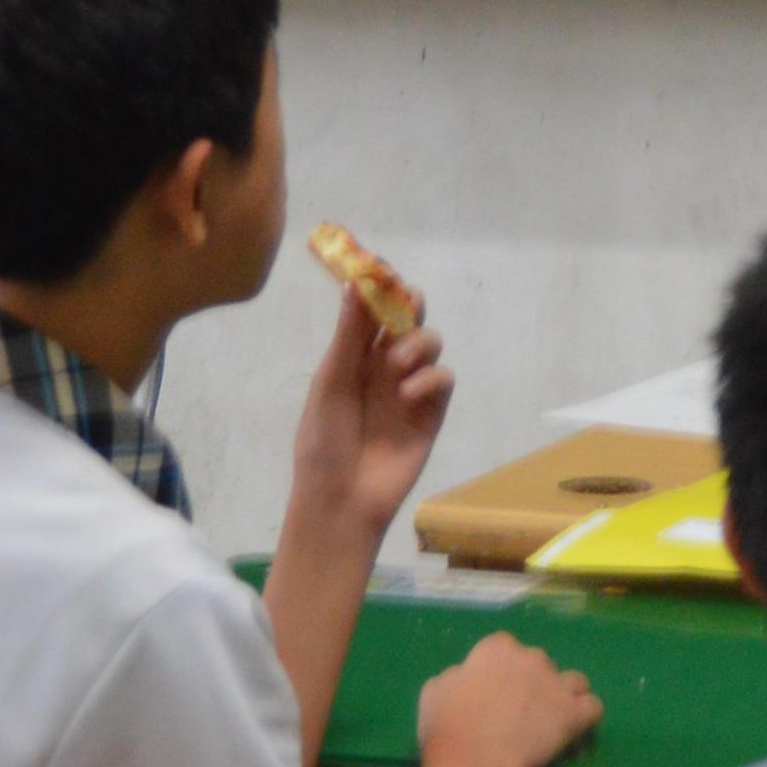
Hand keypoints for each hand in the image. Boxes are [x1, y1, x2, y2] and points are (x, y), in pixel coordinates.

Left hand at [289, 279, 452, 546]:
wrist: (341, 498)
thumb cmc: (323, 441)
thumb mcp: (330, 383)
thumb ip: (348, 335)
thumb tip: (354, 284)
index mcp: (353, 355)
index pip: (371, 308)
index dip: (378, 285)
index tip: (380, 267)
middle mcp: (383, 365)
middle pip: (408, 317)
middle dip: (409, 303)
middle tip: (404, 303)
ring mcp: (410, 387)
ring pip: (429, 342)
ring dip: (416, 343)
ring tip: (396, 366)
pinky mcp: (432, 411)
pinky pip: (443, 378)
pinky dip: (430, 378)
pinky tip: (408, 395)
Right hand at [417, 632, 599, 766]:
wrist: (474, 761)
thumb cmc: (446, 728)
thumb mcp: (434, 692)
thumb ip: (456, 677)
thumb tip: (465, 678)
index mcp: (496, 649)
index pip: (504, 647)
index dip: (499, 669)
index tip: (493, 691)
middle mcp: (531, 658)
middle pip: (538, 663)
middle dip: (532, 682)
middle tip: (518, 712)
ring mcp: (557, 684)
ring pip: (573, 681)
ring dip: (564, 695)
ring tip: (551, 720)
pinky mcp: (575, 713)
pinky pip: (593, 706)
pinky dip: (585, 717)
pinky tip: (573, 731)